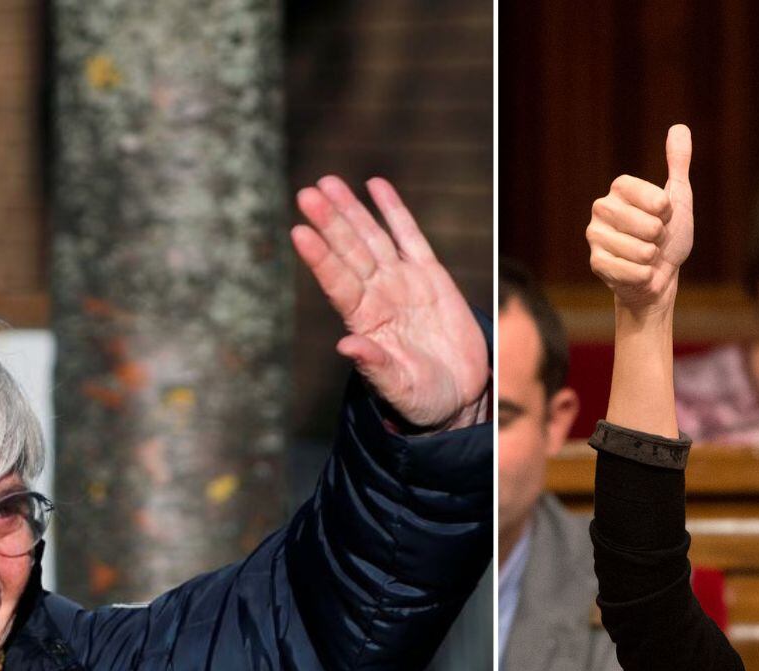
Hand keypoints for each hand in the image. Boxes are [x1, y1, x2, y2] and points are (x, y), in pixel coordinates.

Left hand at [292, 176, 487, 430]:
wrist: (459, 396)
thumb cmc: (423, 398)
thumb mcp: (400, 389)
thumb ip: (375, 366)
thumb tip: (346, 346)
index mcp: (366, 323)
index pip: (337, 284)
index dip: (320, 259)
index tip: (299, 233)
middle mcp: (379, 296)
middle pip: (350, 253)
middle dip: (330, 223)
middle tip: (307, 194)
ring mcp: (403, 282)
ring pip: (372, 238)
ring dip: (351, 210)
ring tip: (327, 183)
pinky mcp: (431, 276)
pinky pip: (410, 236)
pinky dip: (393, 211)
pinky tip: (375, 185)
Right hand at [588, 124, 694, 316]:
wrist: (658, 278)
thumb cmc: (668, 238)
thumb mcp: (678, 198)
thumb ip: (677, 164)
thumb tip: (680, 128)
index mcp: (620, 188)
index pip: (657, 199)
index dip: (668, 213)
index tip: (664, 216)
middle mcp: (602, 207)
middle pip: (651, 226)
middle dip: (661, 239)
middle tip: (654, 241)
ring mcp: (595, 236)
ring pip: (643, 251)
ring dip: (652, 260)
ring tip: (645, 257)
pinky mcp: (595, 263)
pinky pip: (634, 271)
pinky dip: (644, 276)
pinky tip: (637, 273)